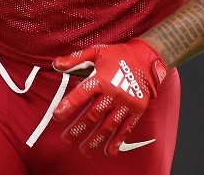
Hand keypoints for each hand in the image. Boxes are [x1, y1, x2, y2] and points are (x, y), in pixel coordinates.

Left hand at [51, 38, 168, 155]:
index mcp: (102, 78)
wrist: (147, 59)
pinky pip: (126, 128)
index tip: (56, 116)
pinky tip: (108, 151)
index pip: (82, 94)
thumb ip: (76, 59)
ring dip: (95, 139)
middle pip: (93, 114)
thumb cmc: (118, 55)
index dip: (69, 105)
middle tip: (66, 140)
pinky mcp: (137, 111)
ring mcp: (126, 104)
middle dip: (78, 128)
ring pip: (108, 125)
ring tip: (83, 150)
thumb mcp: (96, 51)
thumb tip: (55, 64)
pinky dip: (117, 141)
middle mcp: (114, 93)